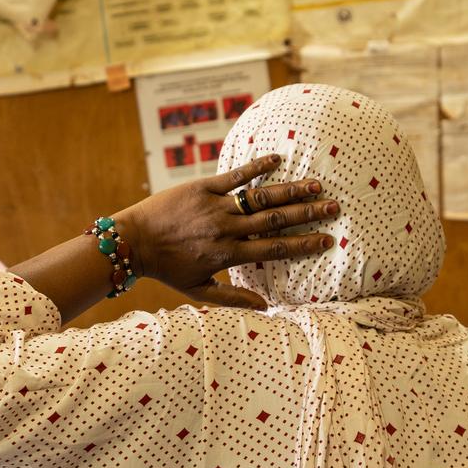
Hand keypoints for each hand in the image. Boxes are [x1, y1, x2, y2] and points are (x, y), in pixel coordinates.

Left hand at [118, 154, 337, 307]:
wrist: (132, 242)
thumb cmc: (166, 269)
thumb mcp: (197, 290)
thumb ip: (231, 299)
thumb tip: (266, 309)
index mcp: (227, 255)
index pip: (274, 248)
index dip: (304, 244)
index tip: (328, 240)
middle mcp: (226, 229)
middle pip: (275, 220)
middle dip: (308, 213)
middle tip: (334, 207)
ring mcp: (215, 205)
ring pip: (260, 197)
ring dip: (290, 190)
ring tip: (317, 184)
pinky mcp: (202, 187)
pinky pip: (234, 175)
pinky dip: (257, 166)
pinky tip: (278, 158)